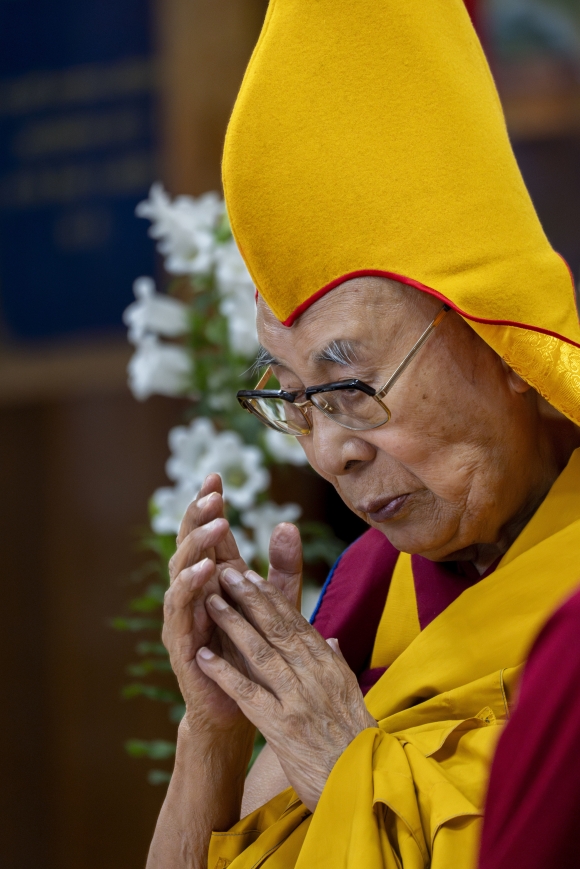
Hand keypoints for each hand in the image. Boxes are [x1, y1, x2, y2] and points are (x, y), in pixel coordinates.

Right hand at [163, 474, 302, 738]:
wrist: (241, 707)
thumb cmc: (255, 652)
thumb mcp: (277, 604)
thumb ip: (283, 567)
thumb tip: (288, 523)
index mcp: (215, 578)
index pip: (209, 533)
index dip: (210, 505)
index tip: (216, 476)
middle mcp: (195, 590)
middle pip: (190, 544)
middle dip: (198, 517)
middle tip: (212, 495)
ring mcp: (184, 613)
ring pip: (181, 571)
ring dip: (195, 546)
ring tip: (214, 526)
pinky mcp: (180, 640)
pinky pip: (180, 608)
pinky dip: (189, 587)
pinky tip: (203, 571)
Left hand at [196, 568, 376, 810]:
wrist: (364, 786)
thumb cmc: (356, 744)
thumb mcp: (351, 697)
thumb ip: (337, 666)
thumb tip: (329, 639)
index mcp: (330, 667)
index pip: (296, 623)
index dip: (271, 598)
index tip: (251, 576)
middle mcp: (316, 676)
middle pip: (277, 628)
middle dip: (249, 598)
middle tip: (227, 573)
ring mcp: (299, 700)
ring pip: (261, 652)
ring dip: (232, 624)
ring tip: (210, 602)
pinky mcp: (282, 728)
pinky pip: (247, 693)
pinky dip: (224, 673)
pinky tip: (203, 657)